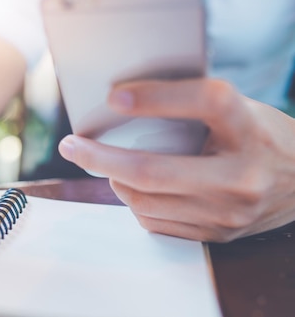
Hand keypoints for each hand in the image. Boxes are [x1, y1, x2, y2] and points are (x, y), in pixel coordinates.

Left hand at [58, 78, 294, 241]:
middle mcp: (242, 175)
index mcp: (250, 128)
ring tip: (103, 162)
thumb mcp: (241, 108)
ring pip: (145, 201)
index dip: (155, 98)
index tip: (113, 97)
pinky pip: (155, 222)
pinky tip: (132, 186)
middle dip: (99, 158)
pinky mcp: (217, 234)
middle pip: (153, 170)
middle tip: (70, 146)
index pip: (205, 102)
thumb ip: (193, 104)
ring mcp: (229, 212)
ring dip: (113, 180)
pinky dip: (134, 202)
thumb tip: (126, 99)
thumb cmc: (262, 136)